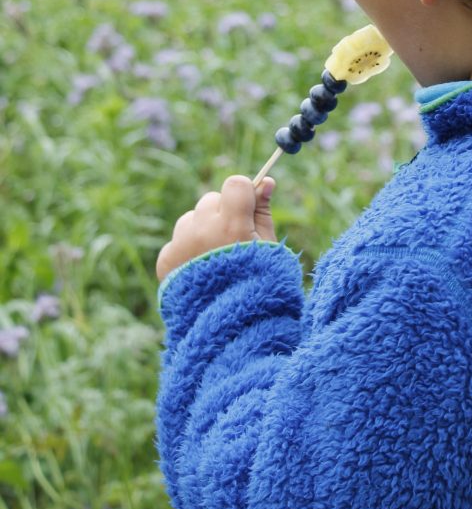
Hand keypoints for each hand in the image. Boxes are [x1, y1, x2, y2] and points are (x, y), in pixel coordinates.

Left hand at [156, 175, 276, 281]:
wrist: (229, 327)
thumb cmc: (257, 283)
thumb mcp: (268, 247)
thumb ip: (263, 211)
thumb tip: (265, 181)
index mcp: (232, 226)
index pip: (234, 184)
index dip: (242, 195)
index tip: (246, 209)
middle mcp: (202, 230)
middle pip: (210, 201)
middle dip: (221, 214)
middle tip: (231, 241)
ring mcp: (180, 245)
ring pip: (191, 219)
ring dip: (201, 230)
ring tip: (214, 259)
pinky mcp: (166, 259)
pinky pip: (177, 240)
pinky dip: (186, 250)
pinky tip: (199, 270)